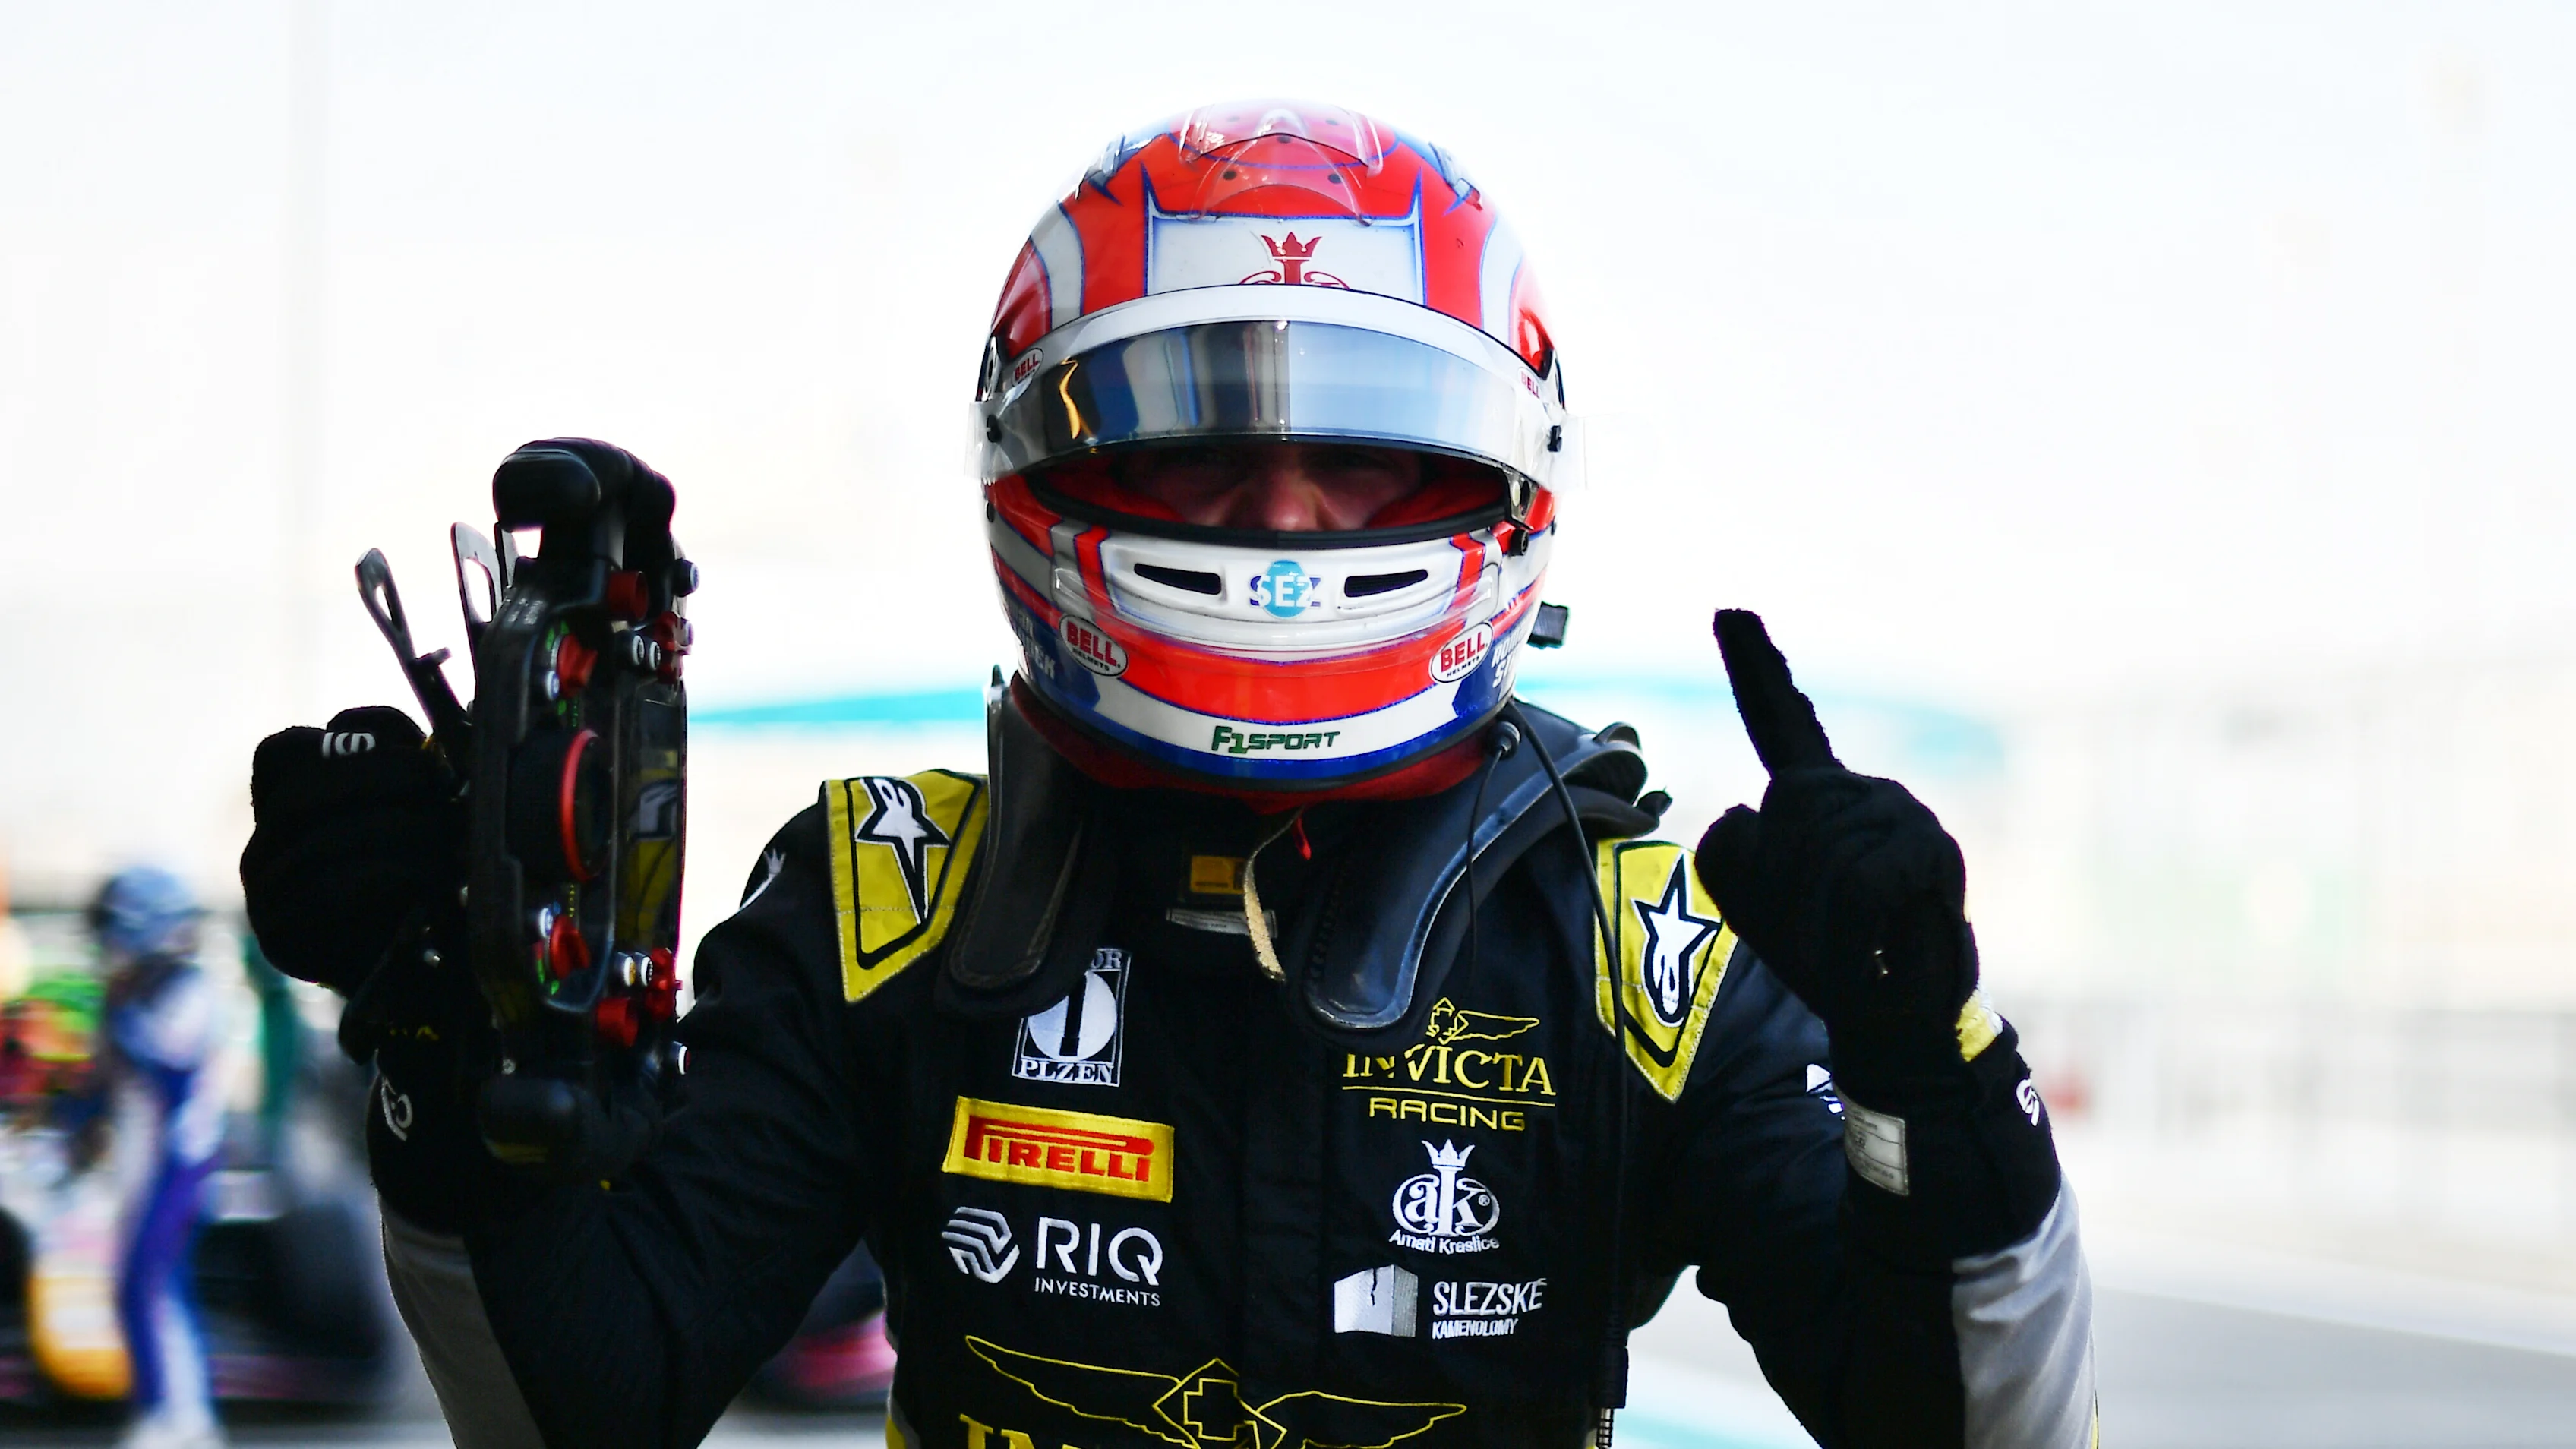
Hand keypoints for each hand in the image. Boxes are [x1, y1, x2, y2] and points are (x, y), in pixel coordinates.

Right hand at [242, 706, 464, 994]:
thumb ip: (412, 778)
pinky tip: (430, 878)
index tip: (415, 745)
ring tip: (453, 837)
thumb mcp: (415, 820)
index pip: (283, 751)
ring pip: (314, 842)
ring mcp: (263, 893)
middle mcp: (263, 846)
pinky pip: (324, 894)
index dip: (348, 738)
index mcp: (285, 808)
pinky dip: (385, 878)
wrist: (417, 975)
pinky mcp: (281, 937)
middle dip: (379, 779)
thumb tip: (439, 740)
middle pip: (298, 792)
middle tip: (442, 787)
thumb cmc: (417, 886)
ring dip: (396, 830)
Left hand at [1693, 611, 1977, 1071]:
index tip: (1729, 612)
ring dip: (1814, 918)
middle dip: (1782, 885)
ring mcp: (1902, 814)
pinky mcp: (1930, 850)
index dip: (1756, 670)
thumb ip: (1728, 846)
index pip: (1782, 723)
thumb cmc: (1825, 955)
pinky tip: (1874, 949)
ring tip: (1853, 941)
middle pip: (1781, 808)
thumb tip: (1754, 806)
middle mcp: (1863, 793)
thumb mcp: (1751, 901)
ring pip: (1817, 850)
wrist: (1892, 1017)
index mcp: (1819, 799)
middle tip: (1820, 930)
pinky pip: (1855, 884)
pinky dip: (1848, 935)